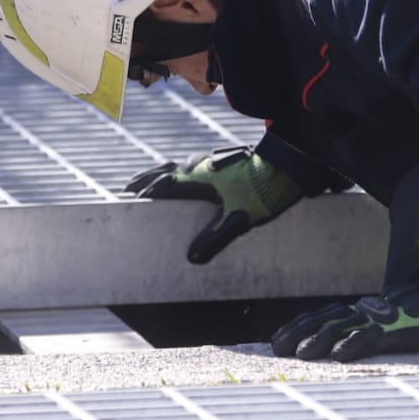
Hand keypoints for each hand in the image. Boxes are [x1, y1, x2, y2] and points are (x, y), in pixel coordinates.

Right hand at [124, 144, 303, 264]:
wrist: (289, 167)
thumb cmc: (264, 192)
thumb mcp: (238, 219)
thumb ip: (214, 239)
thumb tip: (192, 258)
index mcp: (201, 178)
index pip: (165, 184)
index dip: (147, 191)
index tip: (130, 198)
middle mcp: (204, 166)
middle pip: (168, 169)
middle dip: (147, 178)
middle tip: (129, 186)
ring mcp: (215, 161)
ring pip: (181, 164)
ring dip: (164, 171)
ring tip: (154, 178)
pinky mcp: (227, 161)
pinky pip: (196, 163)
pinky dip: (182, 169)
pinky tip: (188, 173)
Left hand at [269, 283, 418, 361]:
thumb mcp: (408, 319)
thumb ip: (385, 326)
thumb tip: (358, 341)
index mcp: (373, 310)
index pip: (330, 315)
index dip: (303, 326)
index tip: (279, 340)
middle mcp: (376, 311)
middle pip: (328, 319)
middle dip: (300, 332)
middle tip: (276, 348)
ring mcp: (389, 318)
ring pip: (346, 327)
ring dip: (320, 339)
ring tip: (300, 354)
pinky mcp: (406, 328)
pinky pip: (378, 336)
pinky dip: (357, 344)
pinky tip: (340, 356)